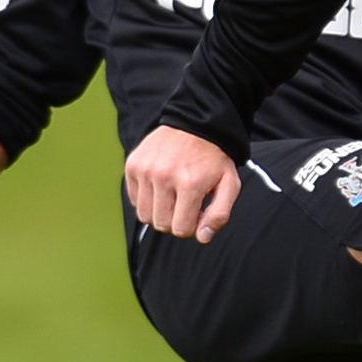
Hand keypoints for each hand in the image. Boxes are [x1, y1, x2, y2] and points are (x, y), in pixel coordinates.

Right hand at [125, 125, 239, 241]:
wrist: (195, 124)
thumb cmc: (213, 157)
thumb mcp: (229, 184)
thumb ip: (220, 214)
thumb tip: (202, 237)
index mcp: (190, 184)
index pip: (181, 229)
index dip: (191, 226)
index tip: (197, 212)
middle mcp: (163, 177)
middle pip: (161, 224)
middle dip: (175, 220)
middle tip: (185, 204)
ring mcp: (145, 170)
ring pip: (144, 215)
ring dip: (159, 211)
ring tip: (173, 196)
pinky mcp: (133, 165)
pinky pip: (134, 199)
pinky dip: (146, 198)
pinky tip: (161, 186)